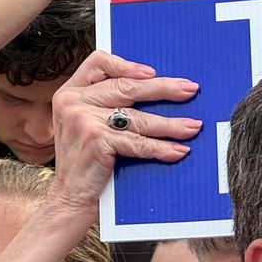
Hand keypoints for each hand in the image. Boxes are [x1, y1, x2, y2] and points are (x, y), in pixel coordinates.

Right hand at [48, 50, 201, 210]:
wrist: (69, 199)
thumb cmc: (84, 163)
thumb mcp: (84, 125)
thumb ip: (104, 105)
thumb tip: (153, 89)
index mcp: (69, 93)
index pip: (98, 62)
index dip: (127, 64)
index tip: (153, 72)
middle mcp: (72, 101)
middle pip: (126, 87)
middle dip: (163, 89)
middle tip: (189, 90)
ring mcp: (83, 120)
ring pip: (138, 117)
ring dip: (170, 124)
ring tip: (192, 126)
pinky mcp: (97, 140)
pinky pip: (138, 142)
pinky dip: (161, 147)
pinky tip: (178, 150)